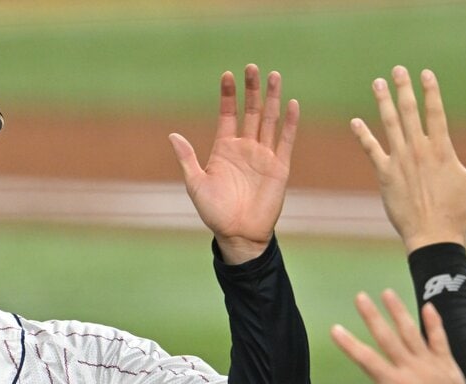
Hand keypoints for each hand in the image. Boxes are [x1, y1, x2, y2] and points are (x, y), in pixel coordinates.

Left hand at [170, 64, 298, 264]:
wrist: (238, 234)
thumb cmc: (214, 212)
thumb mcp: (195, 184)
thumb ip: (187, 158)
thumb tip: (173, 135)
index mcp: (224, 149)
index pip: (228, 114)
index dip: (228, 95)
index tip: (228, 75)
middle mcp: (246, 148)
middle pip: (251, 111)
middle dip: (252, 90)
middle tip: (252, 67)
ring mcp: (263, 156)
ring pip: (269, 121)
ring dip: (272, 99)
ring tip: (273, 76)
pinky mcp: (279, 168)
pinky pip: (285, 141)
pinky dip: (289, 123)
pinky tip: (292, 104)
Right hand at [331, 290, 465, 383]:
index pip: (367, 360)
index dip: (350, 344)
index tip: (335, 329)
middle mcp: (412, 370)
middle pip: (388, 338)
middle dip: (372, 316)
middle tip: (360, 297)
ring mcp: (431, 364)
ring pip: (411, 332)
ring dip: (399, 311)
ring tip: (387, 292)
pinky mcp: (446, 364)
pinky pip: (439, 338)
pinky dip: (434, 322)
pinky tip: (428, 306)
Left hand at [352, 67, 465, 252]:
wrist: (433, 237)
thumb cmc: (459, 213)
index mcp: (442, 150)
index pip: (435, 112)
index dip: (431, 91)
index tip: (425, 73)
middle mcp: (419, 150)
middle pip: (409, 111)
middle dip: (403, 88)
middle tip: (397, 70)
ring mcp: (400, 161)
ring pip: (389, 124)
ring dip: (383, 102)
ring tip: (377, 83)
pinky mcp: (385, 175)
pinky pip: (371, 150)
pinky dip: (363, 135)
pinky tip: (355, 122)